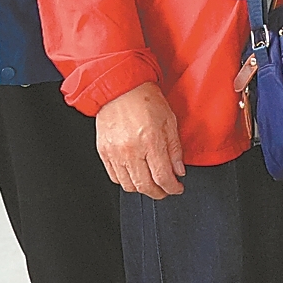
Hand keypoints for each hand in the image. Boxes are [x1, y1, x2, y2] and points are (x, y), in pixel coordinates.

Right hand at [96, 82, 184, 198]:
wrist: (120, 89)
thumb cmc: (146, 100)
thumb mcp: (170, 120)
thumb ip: (175, 148)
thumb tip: (178, 171)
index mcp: (150, 141)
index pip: (162, 177)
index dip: (172, 188)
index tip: (177, 188)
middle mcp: (130, 150)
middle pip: (145, 186)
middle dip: (159, 193)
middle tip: (166, 190)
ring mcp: (114, 153)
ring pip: (128, 185)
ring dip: (142, 189)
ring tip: (152, 184)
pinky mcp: (103, 153)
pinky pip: (114, 177)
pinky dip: (127, 181)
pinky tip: (136, 176)